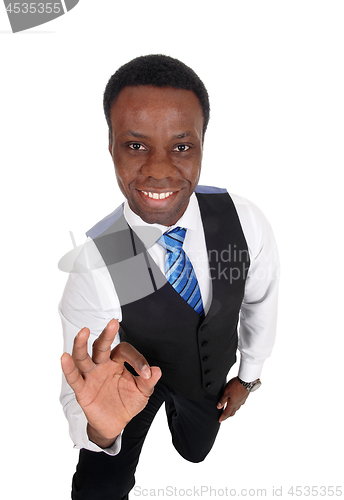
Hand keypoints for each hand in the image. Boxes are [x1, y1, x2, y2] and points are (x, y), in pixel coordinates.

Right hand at [61, 319, 160, 446]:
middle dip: (107, 334)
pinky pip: (74, 377)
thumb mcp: (142, 392)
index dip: (137, 360)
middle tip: (113, 323)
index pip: (125, 351)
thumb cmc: (127, 402)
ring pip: (83, 357)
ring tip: (83, 332)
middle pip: (101, 345)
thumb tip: (157, 370)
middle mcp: (102, 364)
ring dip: (81, 344)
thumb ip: (148, 381)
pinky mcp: (82, 389)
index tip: (147, 373)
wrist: (116, 424)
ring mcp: (91, 375)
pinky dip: (68, 368)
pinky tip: (65, 357)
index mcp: (117, 361)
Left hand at [217, 377, 248, 421]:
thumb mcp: (226, 392)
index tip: (220, 420)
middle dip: (227, 415)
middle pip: (232, 412)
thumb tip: (219, 407)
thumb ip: (222, 400)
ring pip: (236, 408)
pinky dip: (236, 405)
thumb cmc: (235, 386)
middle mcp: (238, 404)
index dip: (223, 417)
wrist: (246, 381)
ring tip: (229, 410)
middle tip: (224, 417)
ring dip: (232, 410)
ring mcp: (242, 401)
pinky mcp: (244, 397)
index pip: (227, 413)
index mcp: (232, 404)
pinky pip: (239, 404)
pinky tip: (236, 402)